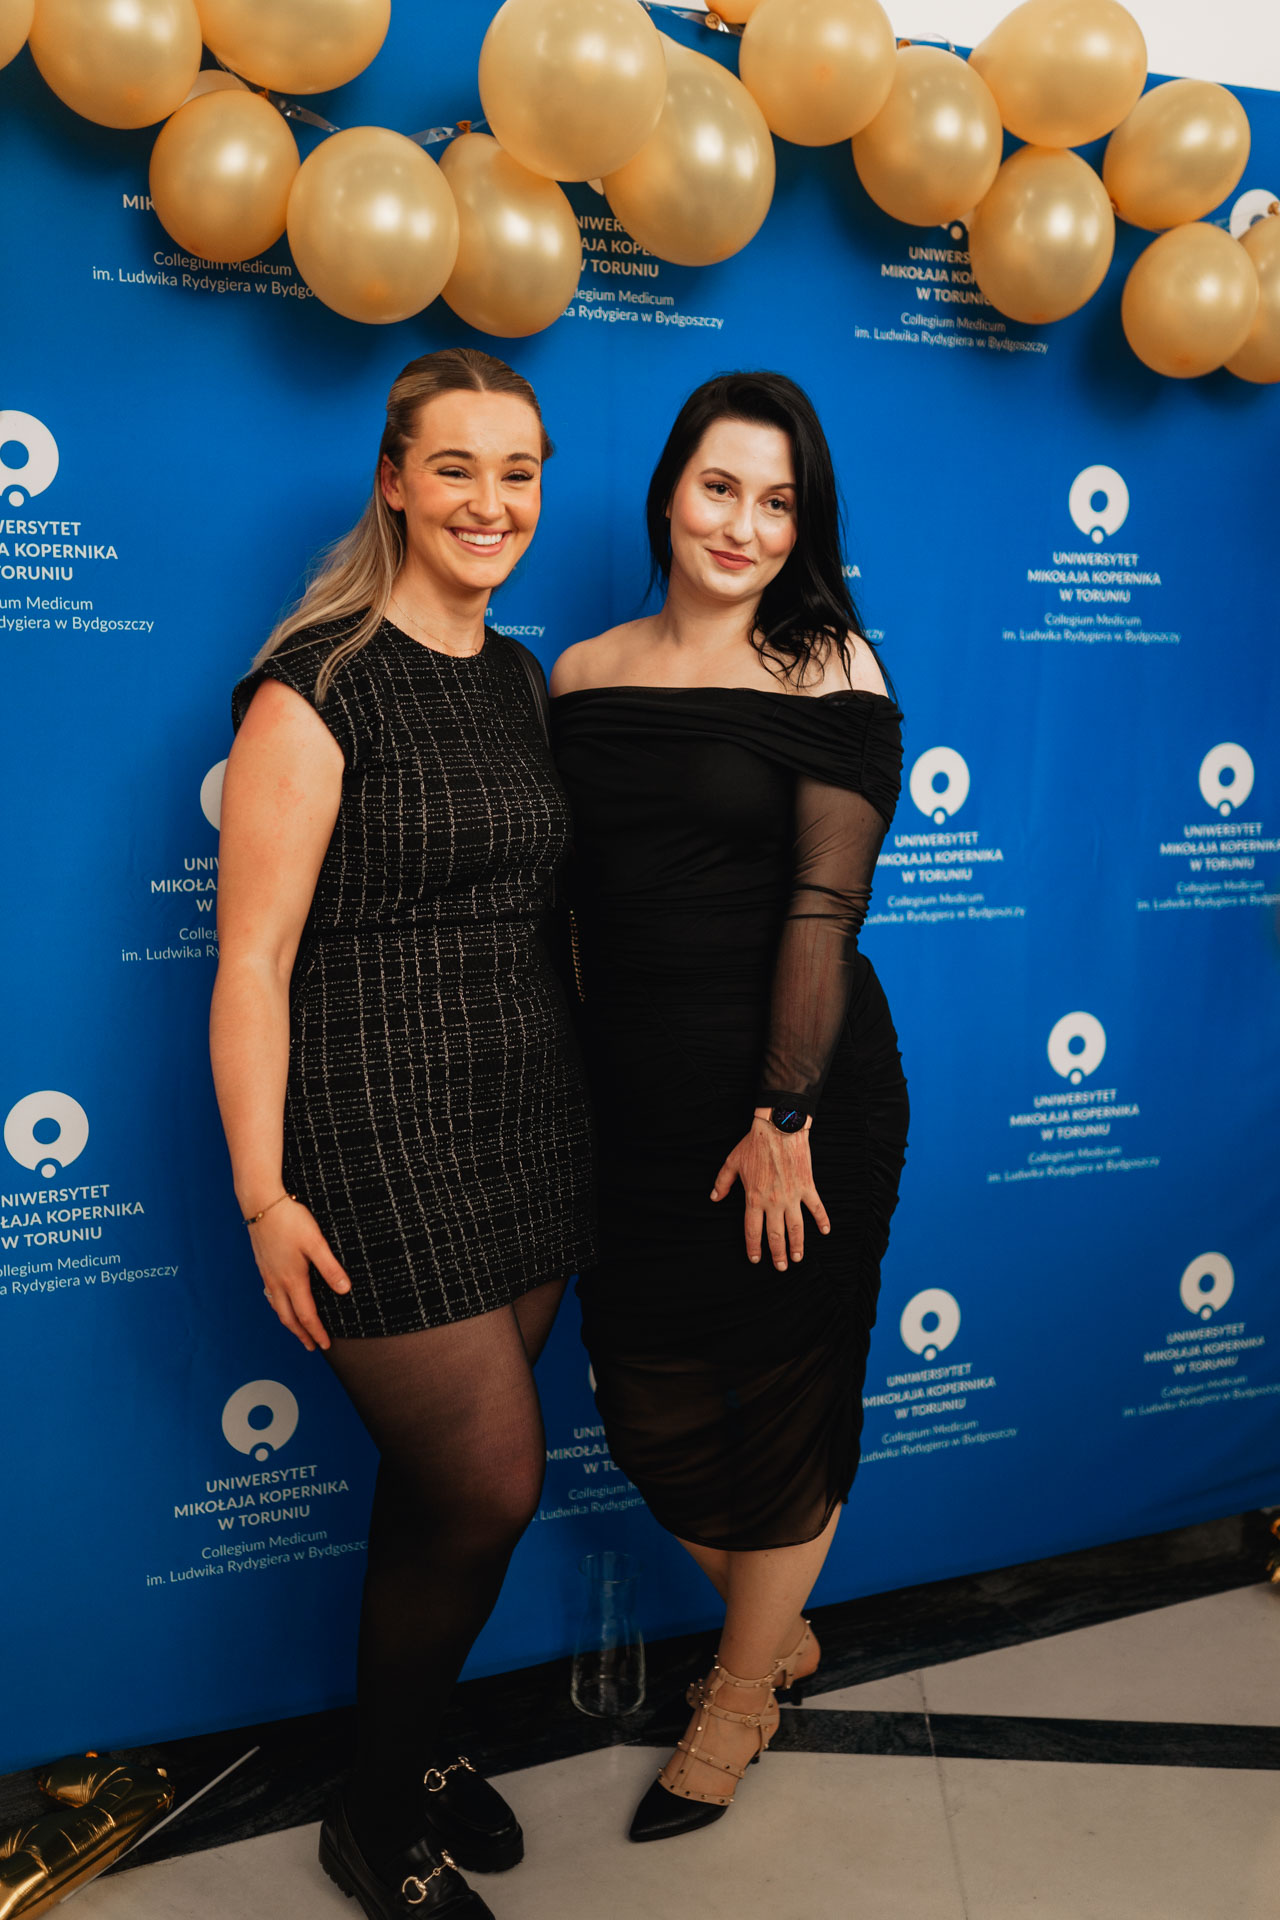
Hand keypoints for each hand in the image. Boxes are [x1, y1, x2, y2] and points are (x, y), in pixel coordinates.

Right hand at [246, 1198, 350, 1350]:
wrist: (261, 1202)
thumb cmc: (290, 1219)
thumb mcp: (315, 1242)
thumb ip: (330, 1267)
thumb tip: (344, 1290)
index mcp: (292, 1279)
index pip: (306, 1315)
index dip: (316, 1332)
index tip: (325, 1345)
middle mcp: (276, 1281)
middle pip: (288, 1317)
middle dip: (301, 1334)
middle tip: (311, 1346)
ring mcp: (267, 1273)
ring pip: (277, 1306)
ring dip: (289, 1321)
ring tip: (298, 1329)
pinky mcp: (263, 1264)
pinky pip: (270, 1294)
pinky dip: (279, 1306)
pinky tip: (282, 1301)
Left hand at [710, 1114, 830, 1271]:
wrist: (778, 1128)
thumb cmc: (754, 1144)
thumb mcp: (732, 1162)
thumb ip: (722, 1182)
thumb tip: (714, 1197)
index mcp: (754, 1198)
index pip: (753, 1230)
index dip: (754, 1247)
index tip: (756, 1259)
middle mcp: (773, 1202)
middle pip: (776, 1235)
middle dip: (778, 1254)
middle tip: (781, 1267)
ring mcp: (792, 1196)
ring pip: (796, 1228)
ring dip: (797, 1245)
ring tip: (798, 1257)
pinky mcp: (807, 1186)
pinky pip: (816, 1208)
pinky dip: (822, 1220)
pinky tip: (825, 1231)